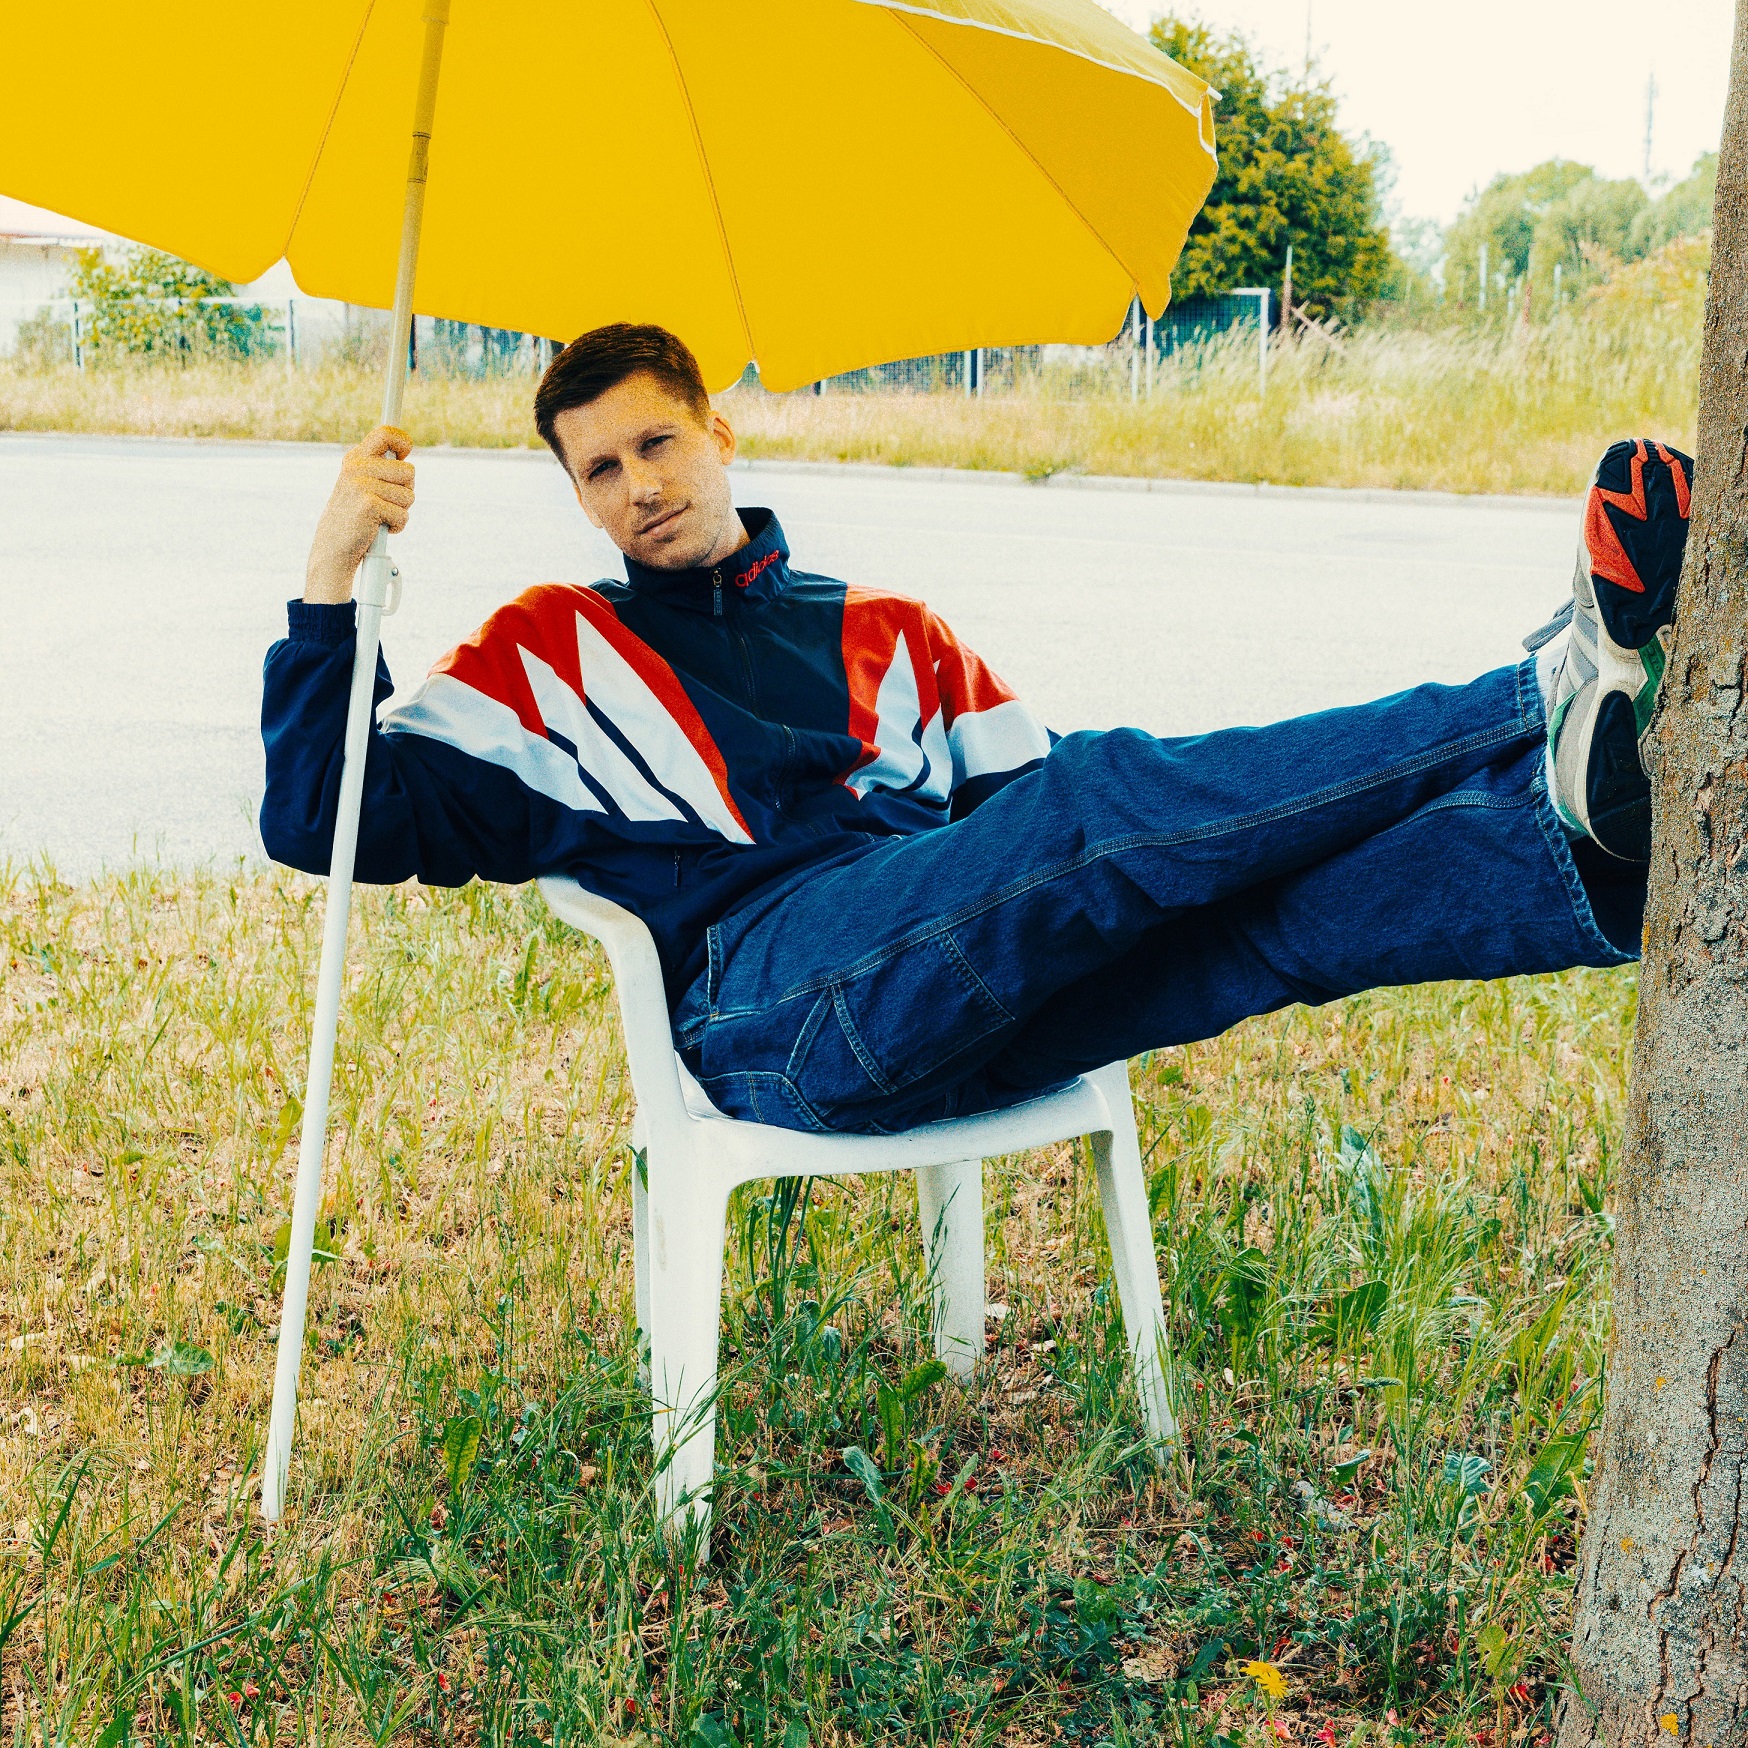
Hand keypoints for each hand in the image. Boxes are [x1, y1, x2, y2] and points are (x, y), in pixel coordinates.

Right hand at [303, 426, 413, 603]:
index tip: (406, 453)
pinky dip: (397, 526)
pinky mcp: (369, 505)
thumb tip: (405, 452)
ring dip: (400, 511)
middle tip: (387, 502)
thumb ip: (379, 468)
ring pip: (409, 495)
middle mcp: (357, 467)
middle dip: (406, 491)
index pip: (386, 434)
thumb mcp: (361, 484)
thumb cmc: (355, 517)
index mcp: (355, 459)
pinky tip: (379, 528)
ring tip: (380, 516)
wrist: (334, 547)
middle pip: (409, 471)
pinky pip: (403, 515)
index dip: (403, 441)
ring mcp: (362, 485)